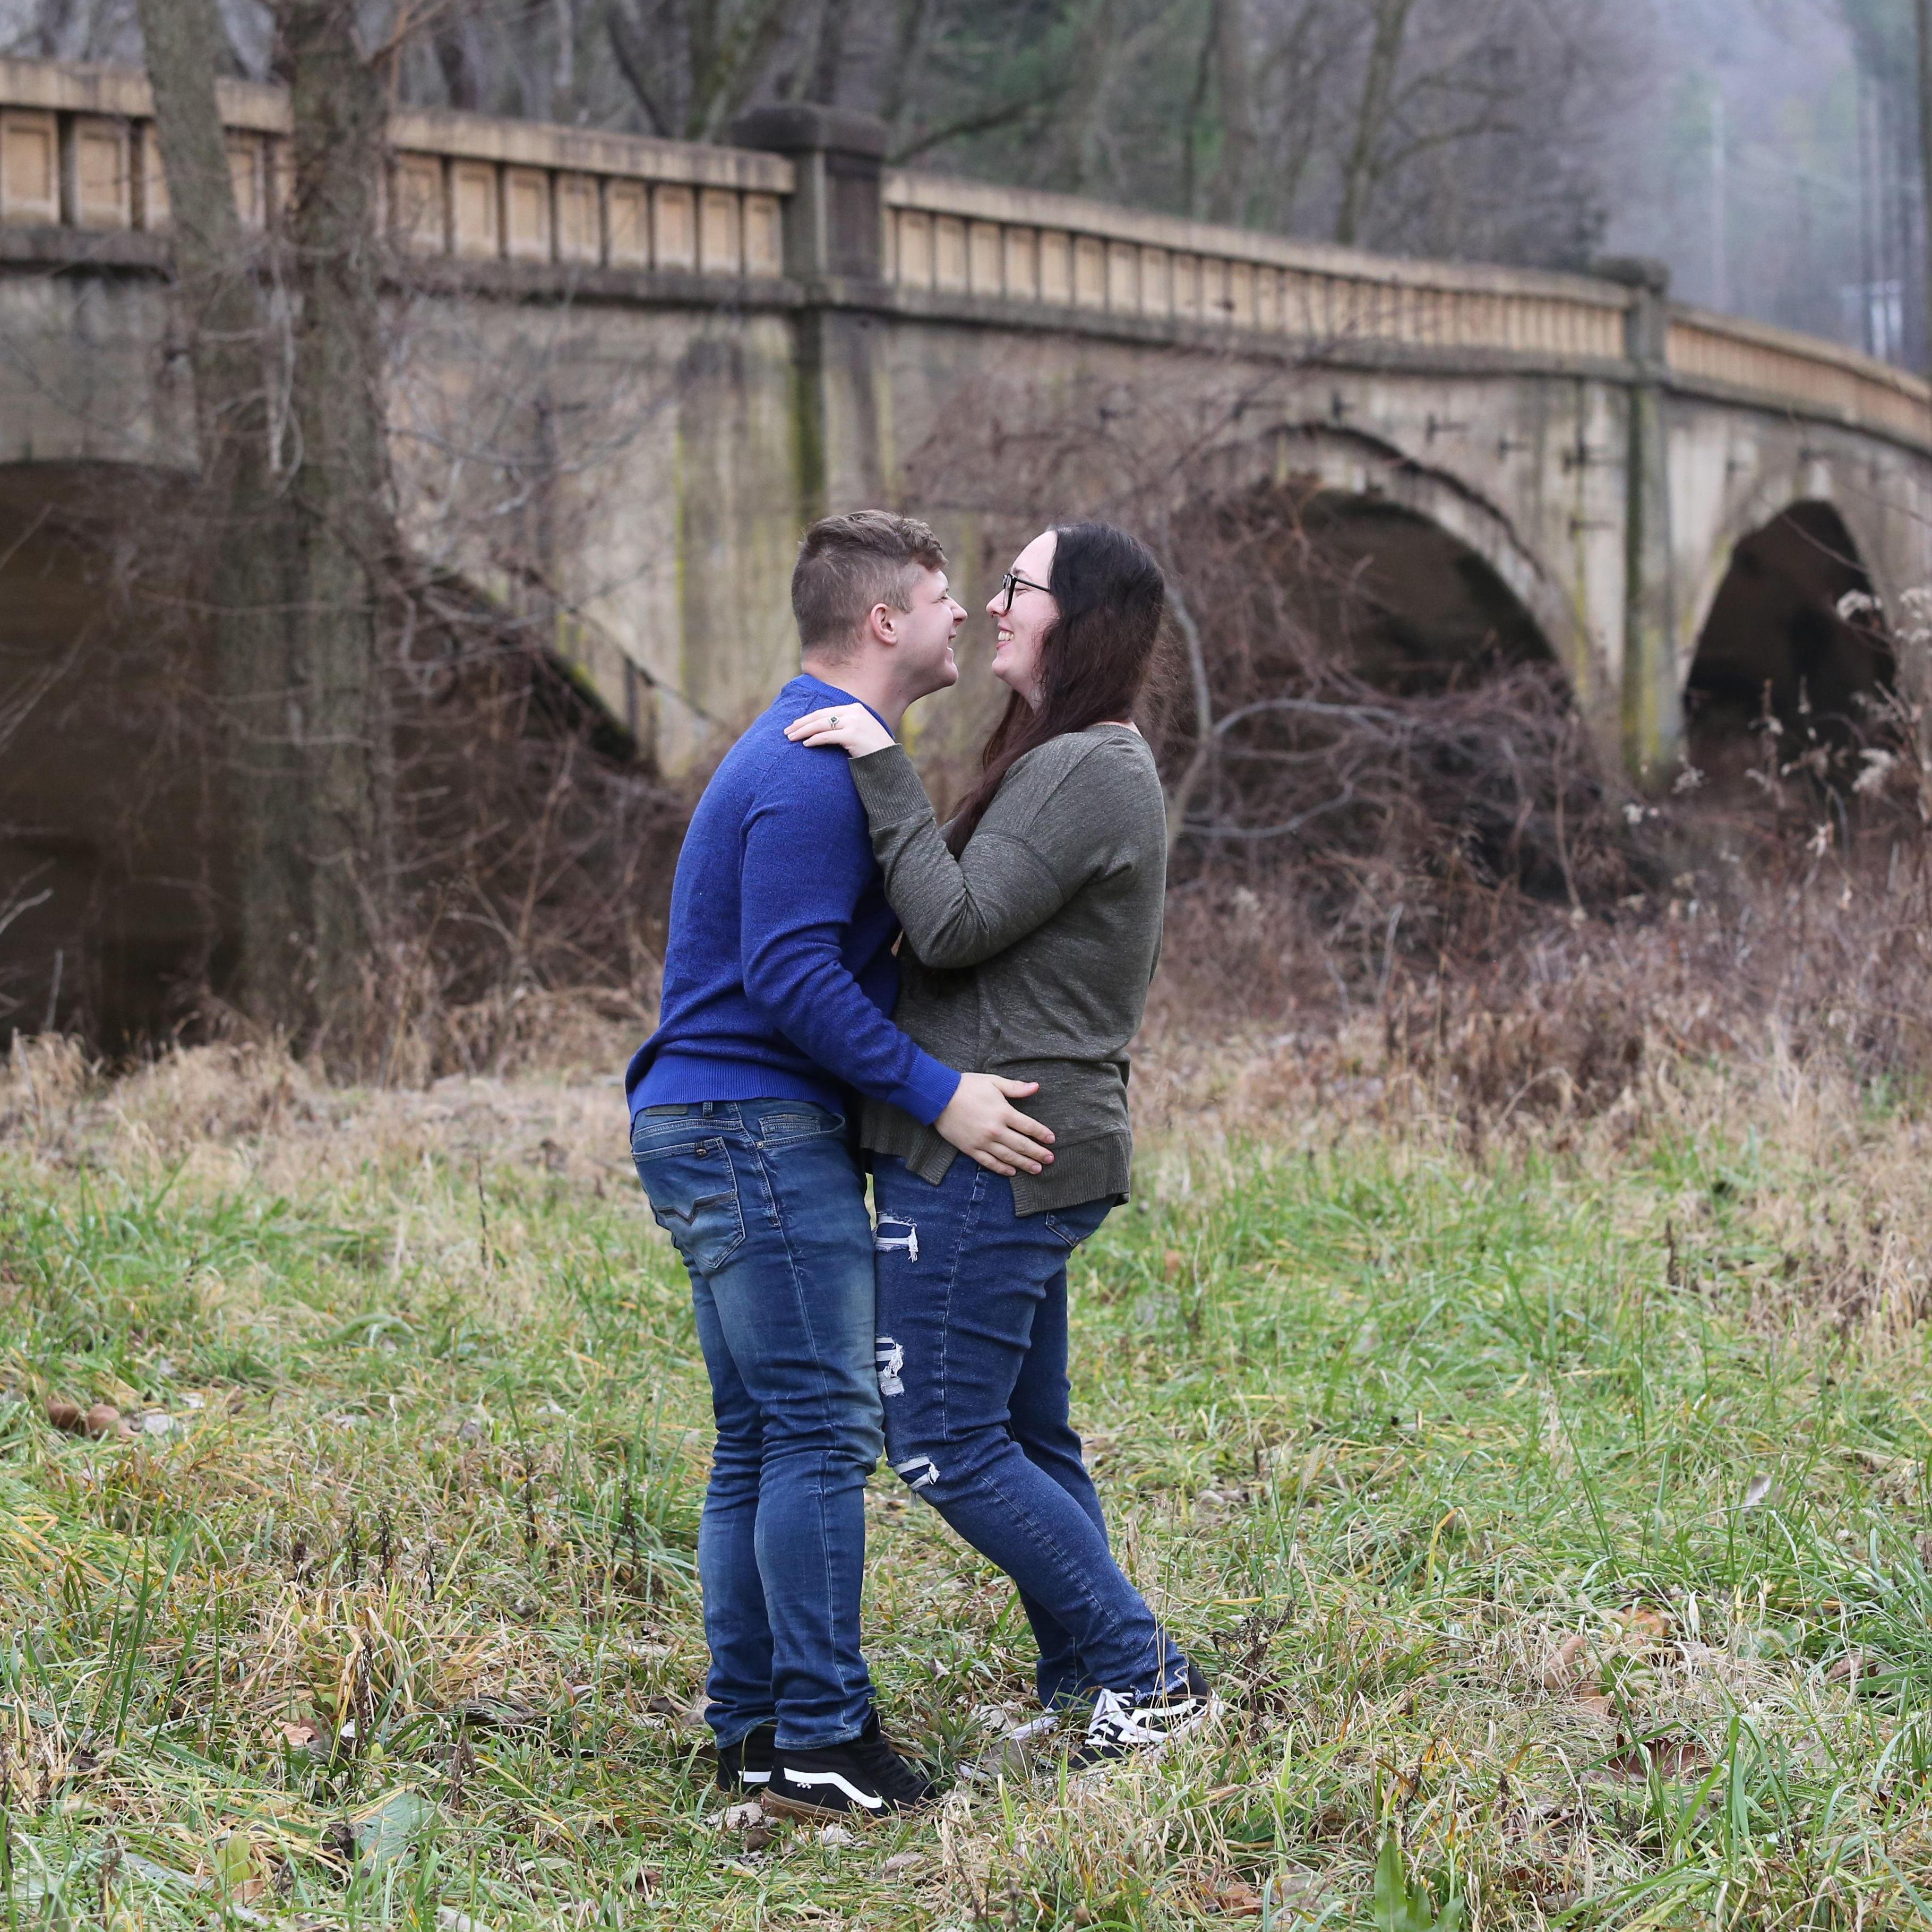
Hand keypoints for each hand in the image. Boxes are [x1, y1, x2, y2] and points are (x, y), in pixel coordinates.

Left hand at [784, 705, 894, 757]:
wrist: (889, 762)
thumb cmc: (873, 750)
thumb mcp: (860, 732)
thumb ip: (845, 726)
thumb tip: (823, 730)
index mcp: (856, 708)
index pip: (826, 712)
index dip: (808, 718)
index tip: (795, 725)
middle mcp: (854, 712)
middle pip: (820, 715)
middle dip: (801, 723)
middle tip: (787, 731)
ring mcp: (854, 723)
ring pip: (821, 725)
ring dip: (803, 731)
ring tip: (791, 738)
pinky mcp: (852, 735)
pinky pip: (827, 736)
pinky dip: (814, 740)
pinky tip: (805, 744)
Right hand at [934, 1072, 1055, 1176]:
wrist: (938, 1096)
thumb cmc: (966, 1086)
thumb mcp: (993, 1082)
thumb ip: (1015, 1088)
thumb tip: (1036, 1087)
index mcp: (1003, 1112)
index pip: (1029, 1126)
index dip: (1042, 1134)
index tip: (1051, 1140)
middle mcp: (995, 1130)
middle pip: (1022, 1145)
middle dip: (1038, 1153)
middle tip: (1050, 1159)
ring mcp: (983, 1141)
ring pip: (1008, 1157)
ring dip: (1024, 1164)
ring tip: (1037, 1169)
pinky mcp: (970, 1149)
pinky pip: (989, 1162)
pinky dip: (1002, 1168)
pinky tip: (1011, 1172)